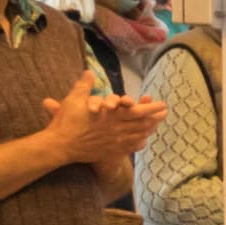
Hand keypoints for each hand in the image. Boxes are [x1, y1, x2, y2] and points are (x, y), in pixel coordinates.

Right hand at [41, 73, 160, 163]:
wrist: (60, 146)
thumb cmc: (67, 122)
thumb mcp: (74, 100)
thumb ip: (84, 86)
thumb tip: (89, 72)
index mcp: (112, 116)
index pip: (137, 111)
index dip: (151, 108)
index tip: (162, 104)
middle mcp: (118, 130)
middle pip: (143, 124)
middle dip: (155, 118)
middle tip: (165, 113)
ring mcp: (116, 142)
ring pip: (138, 136)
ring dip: (149, 130)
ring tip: (156, 125)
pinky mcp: (110, 152)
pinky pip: (129, 148)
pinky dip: (138, 143)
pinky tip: (143, 141)